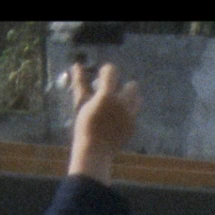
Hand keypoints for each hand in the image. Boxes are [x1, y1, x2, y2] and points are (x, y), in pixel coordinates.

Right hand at [67, 62, 140, 180]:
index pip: (113, 71)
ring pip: (137, 98)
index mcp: (107, 95)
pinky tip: (116, 119)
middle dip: (122, 86)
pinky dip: (128, 112)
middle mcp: (122, 103)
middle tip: (110, 93)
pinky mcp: (134, 125)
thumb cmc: (84, 124)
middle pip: (132, 84)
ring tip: (115, 105)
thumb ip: (81, 83)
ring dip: (129, 98)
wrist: (95, 149)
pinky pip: (135, 112)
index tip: (101, 77)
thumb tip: (77, 65)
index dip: (106, 72)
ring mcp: (130, 115)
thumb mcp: (81, 103)